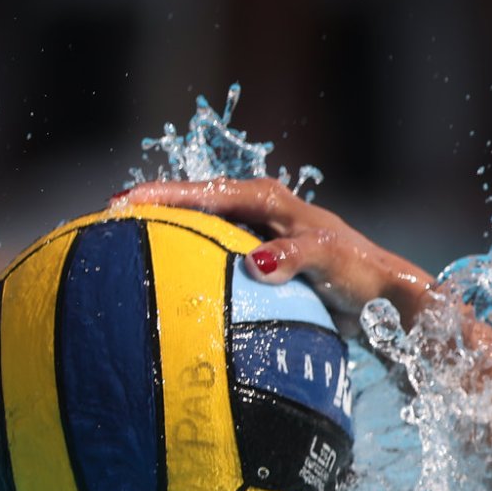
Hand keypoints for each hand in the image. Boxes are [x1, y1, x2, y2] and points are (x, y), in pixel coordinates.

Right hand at [112, 179, 436, 329]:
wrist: (388, 298)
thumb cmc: (362, 275)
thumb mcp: (329, 261)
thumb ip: (296, 257)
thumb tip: (256, 263)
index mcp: (268, 200)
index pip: (203, 191)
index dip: (160, 196)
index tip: (118, 205)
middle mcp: (261, 212)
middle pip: (195, 204)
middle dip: (151, 209)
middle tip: (103, 222)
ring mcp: (260, 237)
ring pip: (203, 230)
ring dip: (168, 237)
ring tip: (124, 251)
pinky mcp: (264, 263)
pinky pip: (217, 258)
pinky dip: (192, 266)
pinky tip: (170, 291)